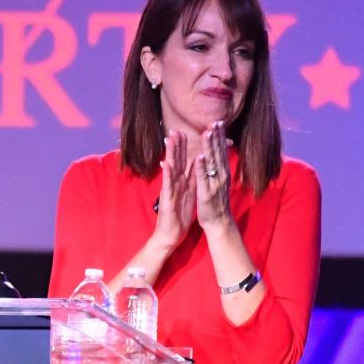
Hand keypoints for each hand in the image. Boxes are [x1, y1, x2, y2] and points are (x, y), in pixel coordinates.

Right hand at [152, 130, 195, 249]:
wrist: (171, 233)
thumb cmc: (180, 216)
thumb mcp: (190, 195)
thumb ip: (192, 181)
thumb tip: (198, 168)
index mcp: (182, 182)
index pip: (184, 161)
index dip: (185, 147)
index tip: (187, 132)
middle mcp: (175, 183)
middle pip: (176, 161)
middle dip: (176, 145)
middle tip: (176, 129)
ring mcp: (170, 190)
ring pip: (171, 168)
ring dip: (170, 154)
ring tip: (169, 140)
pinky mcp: (167, 198)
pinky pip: (168, 185)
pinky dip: (167, 174)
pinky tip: (166, 164)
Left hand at [195, 121, 234, 228]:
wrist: (218, 222)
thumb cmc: (216, 201)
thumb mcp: (218, 181)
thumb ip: (218, 168)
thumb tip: (218, 154)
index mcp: (222, 172)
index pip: (221, 151)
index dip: (220, 137)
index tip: (218, 122)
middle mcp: (221, 175)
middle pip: (218, 153)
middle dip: (216, 137)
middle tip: (215, 121)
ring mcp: (214, 184)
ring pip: (212, 162)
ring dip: (209, 148)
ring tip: (207, 133)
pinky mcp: (206, 193)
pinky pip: (203, 178)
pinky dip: (202, 167)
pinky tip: (200, 157)